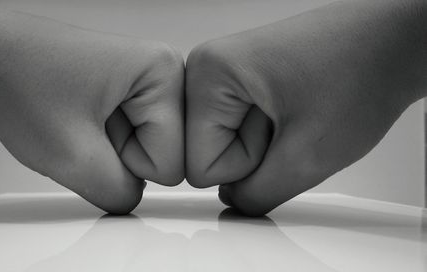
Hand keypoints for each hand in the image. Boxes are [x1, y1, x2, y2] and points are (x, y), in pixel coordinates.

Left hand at [0, 24, 183, 213]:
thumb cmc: (17, 80)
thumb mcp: (72, 156)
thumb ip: (119, 194)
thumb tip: (134, 199)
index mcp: (163, 73)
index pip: (175, 162)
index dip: (128, 165)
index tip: (94, 138)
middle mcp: (161, 71)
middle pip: (165, 153)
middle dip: (121, 157)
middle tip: (84, 131)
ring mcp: (145, 79)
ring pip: (147, 147)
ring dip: (109, 149)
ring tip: (78, 120)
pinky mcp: (129, 88)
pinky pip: (132, 135)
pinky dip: (103, 139)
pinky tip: (80, 118)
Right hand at [186, 0, 424, 215]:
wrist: (393, 41)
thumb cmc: (363, 72)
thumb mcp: (307, 156)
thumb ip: (257, 195)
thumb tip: (232, 201)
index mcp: (209, 73)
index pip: (197, 165)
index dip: (245, 167)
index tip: (279, 136)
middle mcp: (208, 67)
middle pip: (207, 151)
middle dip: (254, 155)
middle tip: (292, 124)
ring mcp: (225, 71)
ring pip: (224, 141)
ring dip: (265, 143)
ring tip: (297, 112)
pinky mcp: (242, 78)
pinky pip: (239, 127)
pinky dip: (269, 131)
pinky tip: (294, 109)